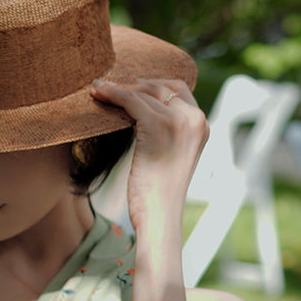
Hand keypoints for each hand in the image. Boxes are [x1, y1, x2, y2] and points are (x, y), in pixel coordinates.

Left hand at [89, 77, 207, 228]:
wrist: (160, 216)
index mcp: (202, 126)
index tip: (131, 88)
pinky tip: (97, 94)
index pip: (178, 90)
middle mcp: (196, 119)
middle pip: (161, 87)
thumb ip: (166, 135)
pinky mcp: (158, 125)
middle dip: (134, 85)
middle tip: (110, 88)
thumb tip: (140, 117)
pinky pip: (130, 100)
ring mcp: (179, 121)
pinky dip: (112, 94)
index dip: (152, 86)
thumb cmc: (159, 194)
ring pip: (142, 93)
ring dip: (117, 89)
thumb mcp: (170, 157)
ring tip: (98, 91)